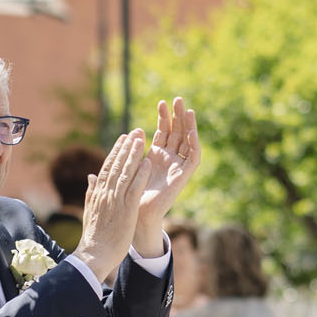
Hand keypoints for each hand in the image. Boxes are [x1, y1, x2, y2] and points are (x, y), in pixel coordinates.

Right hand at [75, 130, 152, 282]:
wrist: (94, 254)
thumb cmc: (94, 236)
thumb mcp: (90, 210)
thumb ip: (91, 191)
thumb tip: (91, 176)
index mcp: (97, 192)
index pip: (108, 167)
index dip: (116, 151)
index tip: (123, 139)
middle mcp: (105, 192)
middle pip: (116, 165)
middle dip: (126, 147)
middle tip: (135, 131)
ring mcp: (115, 200)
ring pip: (125, 172)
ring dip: (134, 154)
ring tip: (141, 139)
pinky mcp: (125, 209)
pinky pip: (134, 188)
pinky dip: (140, 174)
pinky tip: (147, 162)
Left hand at [135, 97, 200, 242]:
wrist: (136, 217)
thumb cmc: (129, 198)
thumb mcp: (127, 170)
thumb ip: (128, 155)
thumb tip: (122, 140)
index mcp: (155, 156)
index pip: (163, 132)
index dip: (163, 118)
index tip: (160, 102)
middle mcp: (168, 160)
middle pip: (177, 133)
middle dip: (177, 116)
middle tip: (177, 98)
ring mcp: (177, 167)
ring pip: (187, 142)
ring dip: (188, 125)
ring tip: (186, 108)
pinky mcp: (183, 177)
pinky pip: (193, 157)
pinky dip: (193, 144)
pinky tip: (190, 131)